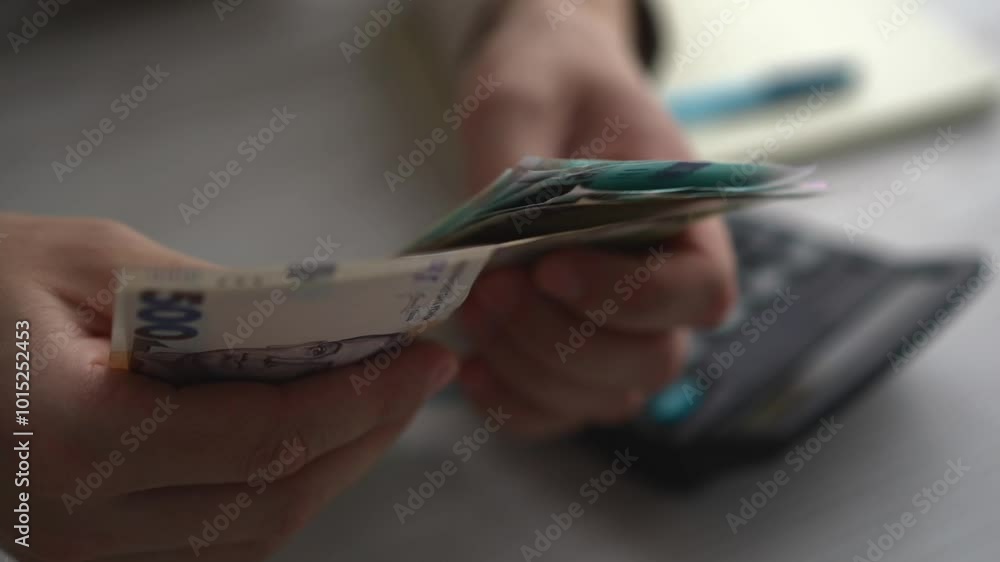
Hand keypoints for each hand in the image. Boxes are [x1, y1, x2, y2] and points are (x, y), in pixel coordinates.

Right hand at [0, 214, 457, 560]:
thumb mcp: (90, 258)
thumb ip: (208, 298)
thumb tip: (316, 324)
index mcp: (81, 436)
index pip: (264, 435)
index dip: (361, 400)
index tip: (424, 358)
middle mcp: (81, 520)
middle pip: (271, 499)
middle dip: (364, 437)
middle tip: (419, 378)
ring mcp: (81, 552)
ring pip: (248, 536)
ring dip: (329, 473)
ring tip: (379, 408)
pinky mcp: (85, 553)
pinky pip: (209, 546)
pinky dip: (275, 497)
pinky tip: (308, 447)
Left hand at [455, 0, 737, 437]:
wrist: (547, 95)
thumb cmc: (553, 86)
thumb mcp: (526, 96)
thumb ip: (516, 160)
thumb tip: (487, 244)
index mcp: (690, 223)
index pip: (699, 292)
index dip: (630, 296)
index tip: (552, 265)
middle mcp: (667, 291)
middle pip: (650, 361)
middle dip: (562, 340)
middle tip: (495, 288)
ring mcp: (622, 330)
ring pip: (606, 396)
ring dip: (533, 371)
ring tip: (475, 312)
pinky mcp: (572, 353)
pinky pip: (561, 410)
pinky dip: (518, 404)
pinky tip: (473, 367)